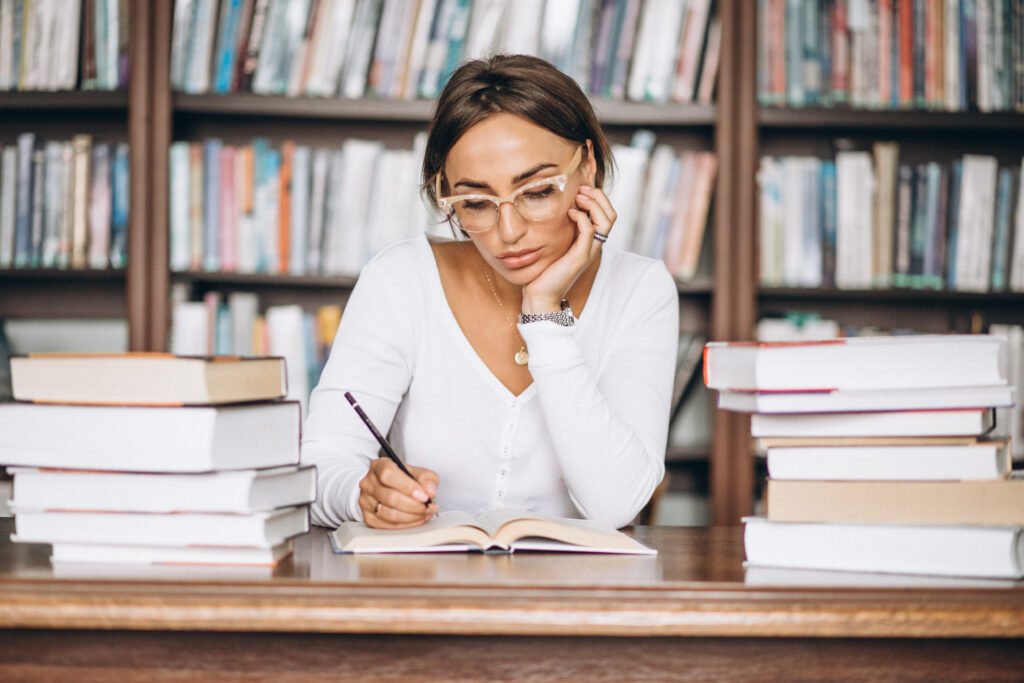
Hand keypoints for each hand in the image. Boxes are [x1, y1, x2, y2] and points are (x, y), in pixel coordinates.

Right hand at [358, 459, 438, 528]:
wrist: (389, 487)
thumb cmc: (403, 479)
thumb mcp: (418, 472)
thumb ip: (426, 478)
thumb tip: (430, 491)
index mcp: (379, 466)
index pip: (388, 475)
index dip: (408, 487)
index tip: (424, 496)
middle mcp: (368, 483)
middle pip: (390, 497)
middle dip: (414, 506)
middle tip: (428, 507)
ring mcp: (365, 501)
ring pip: (388, 514)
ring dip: (412, 517)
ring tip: (425, 513)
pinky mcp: (368, 517)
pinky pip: (387, 526)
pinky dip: (406, 525)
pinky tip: (416, 519)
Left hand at [521, 185, 616, 312]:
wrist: (541, 294)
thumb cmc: (545, 269)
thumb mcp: (556, 243)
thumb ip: (561, 229)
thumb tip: (557, 208)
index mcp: (590, 241)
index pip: (607, 214)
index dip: (598, 198)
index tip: (581, 189)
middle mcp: (594, 245)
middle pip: (611, 215)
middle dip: (599, 196)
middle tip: (581, 189)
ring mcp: (589, 251)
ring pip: (606, 221)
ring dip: (594, 203)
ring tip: (578, 196)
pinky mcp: (580, 256)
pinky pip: (589, 231)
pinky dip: (582, 217)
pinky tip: (569, 213)